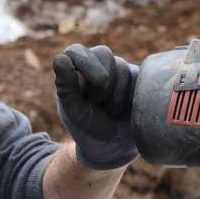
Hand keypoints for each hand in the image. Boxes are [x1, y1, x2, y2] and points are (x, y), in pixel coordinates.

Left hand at [53, 44, 138, 169]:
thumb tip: (61, 58)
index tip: (99, 82)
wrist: (113, 146)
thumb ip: (65, 85)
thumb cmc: (87, 127)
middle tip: (98, 105)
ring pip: (122, 68)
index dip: (87, 63)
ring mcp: (118, 69)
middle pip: (103, 54)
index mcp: (74, 68)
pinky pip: (138, 78)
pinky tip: (126, 110)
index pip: (76, 51)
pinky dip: (131, 97)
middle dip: (103, 84)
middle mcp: (96, 64)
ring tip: (111, 112)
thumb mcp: (73, 110)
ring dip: (116, 96)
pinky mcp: (136, 78)